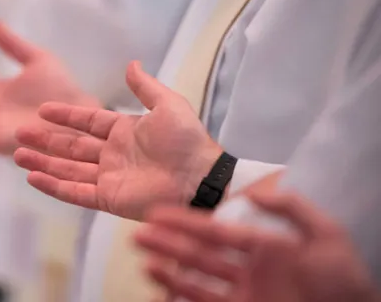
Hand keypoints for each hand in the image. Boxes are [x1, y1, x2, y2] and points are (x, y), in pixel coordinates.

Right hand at [14, 61, 222, 220]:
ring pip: (67, 168)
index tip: (42, 109)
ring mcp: (108, 177)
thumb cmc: (186, 140)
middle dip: (45, 139)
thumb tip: (131, 64)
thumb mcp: (167, 104)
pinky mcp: (108, 198)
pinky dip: (53, 186)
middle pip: (71, 145)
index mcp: (124, 130)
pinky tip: (33, 177)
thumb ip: (145, 87)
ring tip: (17, 155)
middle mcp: (112, 154)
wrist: (200, 178)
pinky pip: (74, 192)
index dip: (66, 115)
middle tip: (19, 133)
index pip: (87, 121)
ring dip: (43, 162)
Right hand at [135, 192, 379, 301]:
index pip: (217, 231)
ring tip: (143, 258)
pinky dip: (179, 294)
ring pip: (196, 280)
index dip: (187, 221)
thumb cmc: (346, 284)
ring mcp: (241, 295)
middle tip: (139, 234)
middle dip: (169, 243)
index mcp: (263, 246)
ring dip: (169, 269)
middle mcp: (246, 270)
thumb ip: (292, 209)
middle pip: (199, 254)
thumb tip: (254, 193)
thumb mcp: (327, 236)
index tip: (159, 212)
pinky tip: (160, 287)